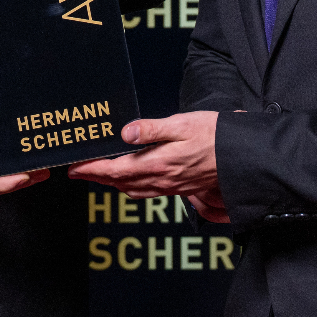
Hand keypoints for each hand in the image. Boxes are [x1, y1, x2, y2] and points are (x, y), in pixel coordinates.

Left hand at [68, 112, 220, 209]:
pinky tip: (132, 181)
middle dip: (96, 178)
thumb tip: (125, 133)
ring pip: (133, 190)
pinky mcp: (180, 188)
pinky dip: (132, 187)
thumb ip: (152, 130)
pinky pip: (148, 192)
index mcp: (158, 164)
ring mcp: (172, 187)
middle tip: (77, 172)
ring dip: (112, 184)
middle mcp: (162, 180)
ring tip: (98, 176)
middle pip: (120, 183)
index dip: (92, 170)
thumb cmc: (215, 136)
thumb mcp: (182, 124)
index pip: (115, 170)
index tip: (73, 168)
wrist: (243, 157)